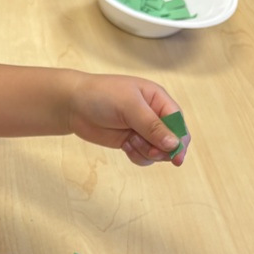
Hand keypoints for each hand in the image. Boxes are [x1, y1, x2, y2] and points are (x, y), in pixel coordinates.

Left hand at [66, 73, 190, 166]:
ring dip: (147, 152)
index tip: (176, 156)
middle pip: (171, 139)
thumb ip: (152, 126)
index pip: (177, 122)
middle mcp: (153, 115)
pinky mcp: (130, 141)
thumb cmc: (102, 96)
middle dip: (162, 149)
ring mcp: (141, 130)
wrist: (73, 105)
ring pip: (158, 150)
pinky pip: (144, 156)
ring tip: (130, 142)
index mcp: (158, 99)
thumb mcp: (129, 106)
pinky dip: (137, 156)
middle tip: (150, 152)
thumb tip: (174, 144)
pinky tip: (125, 146)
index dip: (180, 139)